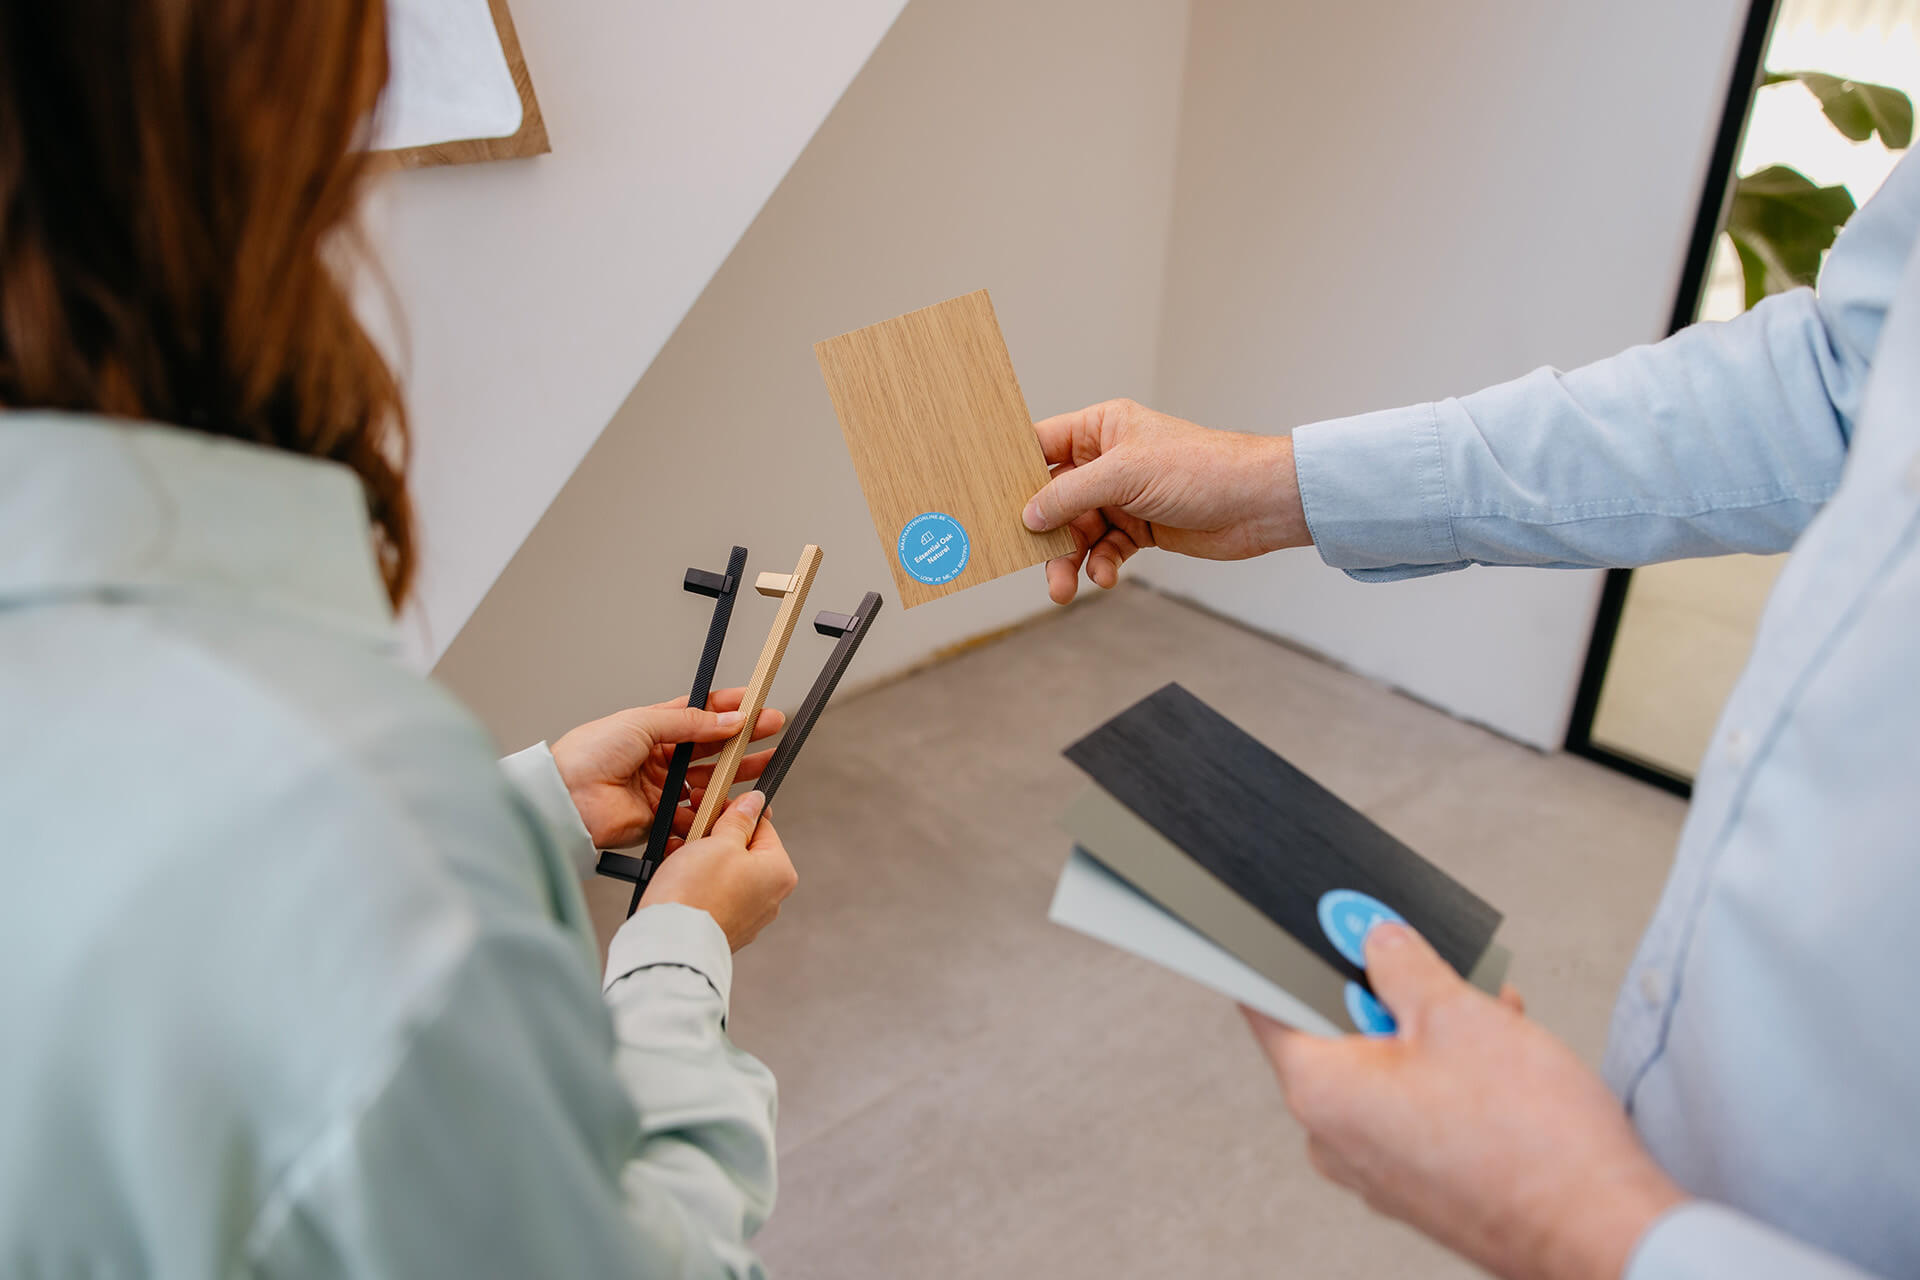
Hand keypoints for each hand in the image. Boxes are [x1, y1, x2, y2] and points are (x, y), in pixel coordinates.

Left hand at [550, 688, 785, 849]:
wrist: (565, 797)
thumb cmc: (589, 753)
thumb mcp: (643, 722)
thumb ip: (691, 722)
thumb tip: (731, 719)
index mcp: (653, 730)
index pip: (700, 715)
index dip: (730, 708)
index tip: (757, 702)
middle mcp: (661, 760)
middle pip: (712, 749)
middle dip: (744, 740)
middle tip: (773, 729)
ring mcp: (663, 790)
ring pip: (710, 783)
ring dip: (738, 775)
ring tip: (765, 765)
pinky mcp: (661, 820)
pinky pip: (695, 817)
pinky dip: (714, 813)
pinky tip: (733, 804)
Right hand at [641, 791, 797, 950]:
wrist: (670, 945)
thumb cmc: (697, 894)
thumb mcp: (720, 842)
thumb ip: (738, 819)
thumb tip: (753, 802)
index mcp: (779, 872)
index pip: (762, 826)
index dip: (733, 810)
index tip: (709, 803)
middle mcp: (769, 897)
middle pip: (741, 849)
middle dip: (711, 832)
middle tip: (686, 822)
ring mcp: (746, 916)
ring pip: (722, 871)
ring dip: (698, 853)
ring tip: (673, 846)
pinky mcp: (722, 927)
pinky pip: (711, 893)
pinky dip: (694, 879)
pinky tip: (673, 870)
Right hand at [1021, 399, 1311, 603]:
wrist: (1257, 504)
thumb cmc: (1202, 469)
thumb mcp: (1126, 475)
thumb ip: (1071, 494)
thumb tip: (1029, 514)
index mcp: (1101, 429)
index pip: (1041, 445)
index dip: (1013, 471)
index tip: (987, 499)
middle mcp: (1107, 460)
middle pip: (1054, 498)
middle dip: (1042, 532)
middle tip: (1027, 560)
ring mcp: (1123, 496)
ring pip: (1077, 531)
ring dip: (1069, 560)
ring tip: (1066, 587)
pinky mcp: (1139, 528)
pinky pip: (1104, 550)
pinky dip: (1100, 566)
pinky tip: (1106, 576)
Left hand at [1244, 923, 1684, 1279]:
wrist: (1602, 1231)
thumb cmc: (1531, 1142)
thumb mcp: (1459, 1015)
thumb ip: (1403, 966)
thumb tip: (1379, 943)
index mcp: (1320, 1092)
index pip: (1269, 1005)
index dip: (1293, 955)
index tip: (1320, 927)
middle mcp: (1334, 1139)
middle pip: (1336, 1034)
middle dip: (1386, 992)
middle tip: (1427, 963)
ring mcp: (1378, 1169)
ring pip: (1386, 1071)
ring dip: (1429, 1031)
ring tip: (1485, 1011)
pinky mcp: (1421, 1185)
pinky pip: (1415, 1109)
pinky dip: (1447, 1075)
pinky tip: (1497, 1052)